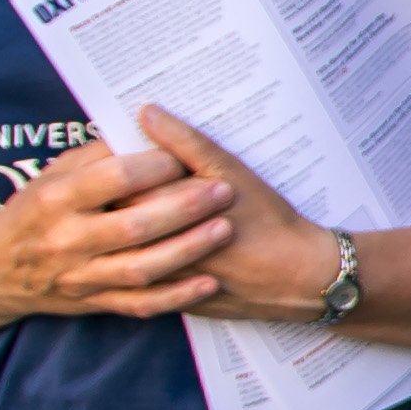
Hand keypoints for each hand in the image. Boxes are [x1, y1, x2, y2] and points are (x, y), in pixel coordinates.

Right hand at [0, 134, 236, 322]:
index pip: (114, 179)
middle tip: (222, 191)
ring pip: (140, 268)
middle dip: (183, 208)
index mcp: (56, 199)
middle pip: (133, 226)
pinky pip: (140, 304)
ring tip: (224, 228)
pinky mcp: (93, 303)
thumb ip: (100, 155)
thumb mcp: (55, 174)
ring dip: (187, 250)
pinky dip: (176, 296)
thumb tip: (149, 130)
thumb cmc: (37, 208)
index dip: (155, 167)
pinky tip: (209, 283)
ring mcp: (80, 276)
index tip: (185, 157)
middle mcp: (66, 239)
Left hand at [133, 110, 346, 324]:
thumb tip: (147, 112)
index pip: (114, 182)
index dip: (117, 166)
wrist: (298, 275)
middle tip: (137, 181)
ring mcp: (157, 277)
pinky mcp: (169, 297)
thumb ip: (184, 142)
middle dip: (120, 196)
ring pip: (123, 247)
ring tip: (149, 210)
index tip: (125, 153)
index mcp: (160, 211)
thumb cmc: (266, 220)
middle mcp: (150, 246)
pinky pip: (142, 276)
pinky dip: (147, 255)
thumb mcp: (229, 172)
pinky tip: (165, 242)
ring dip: (131, 228)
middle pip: (112, 216)